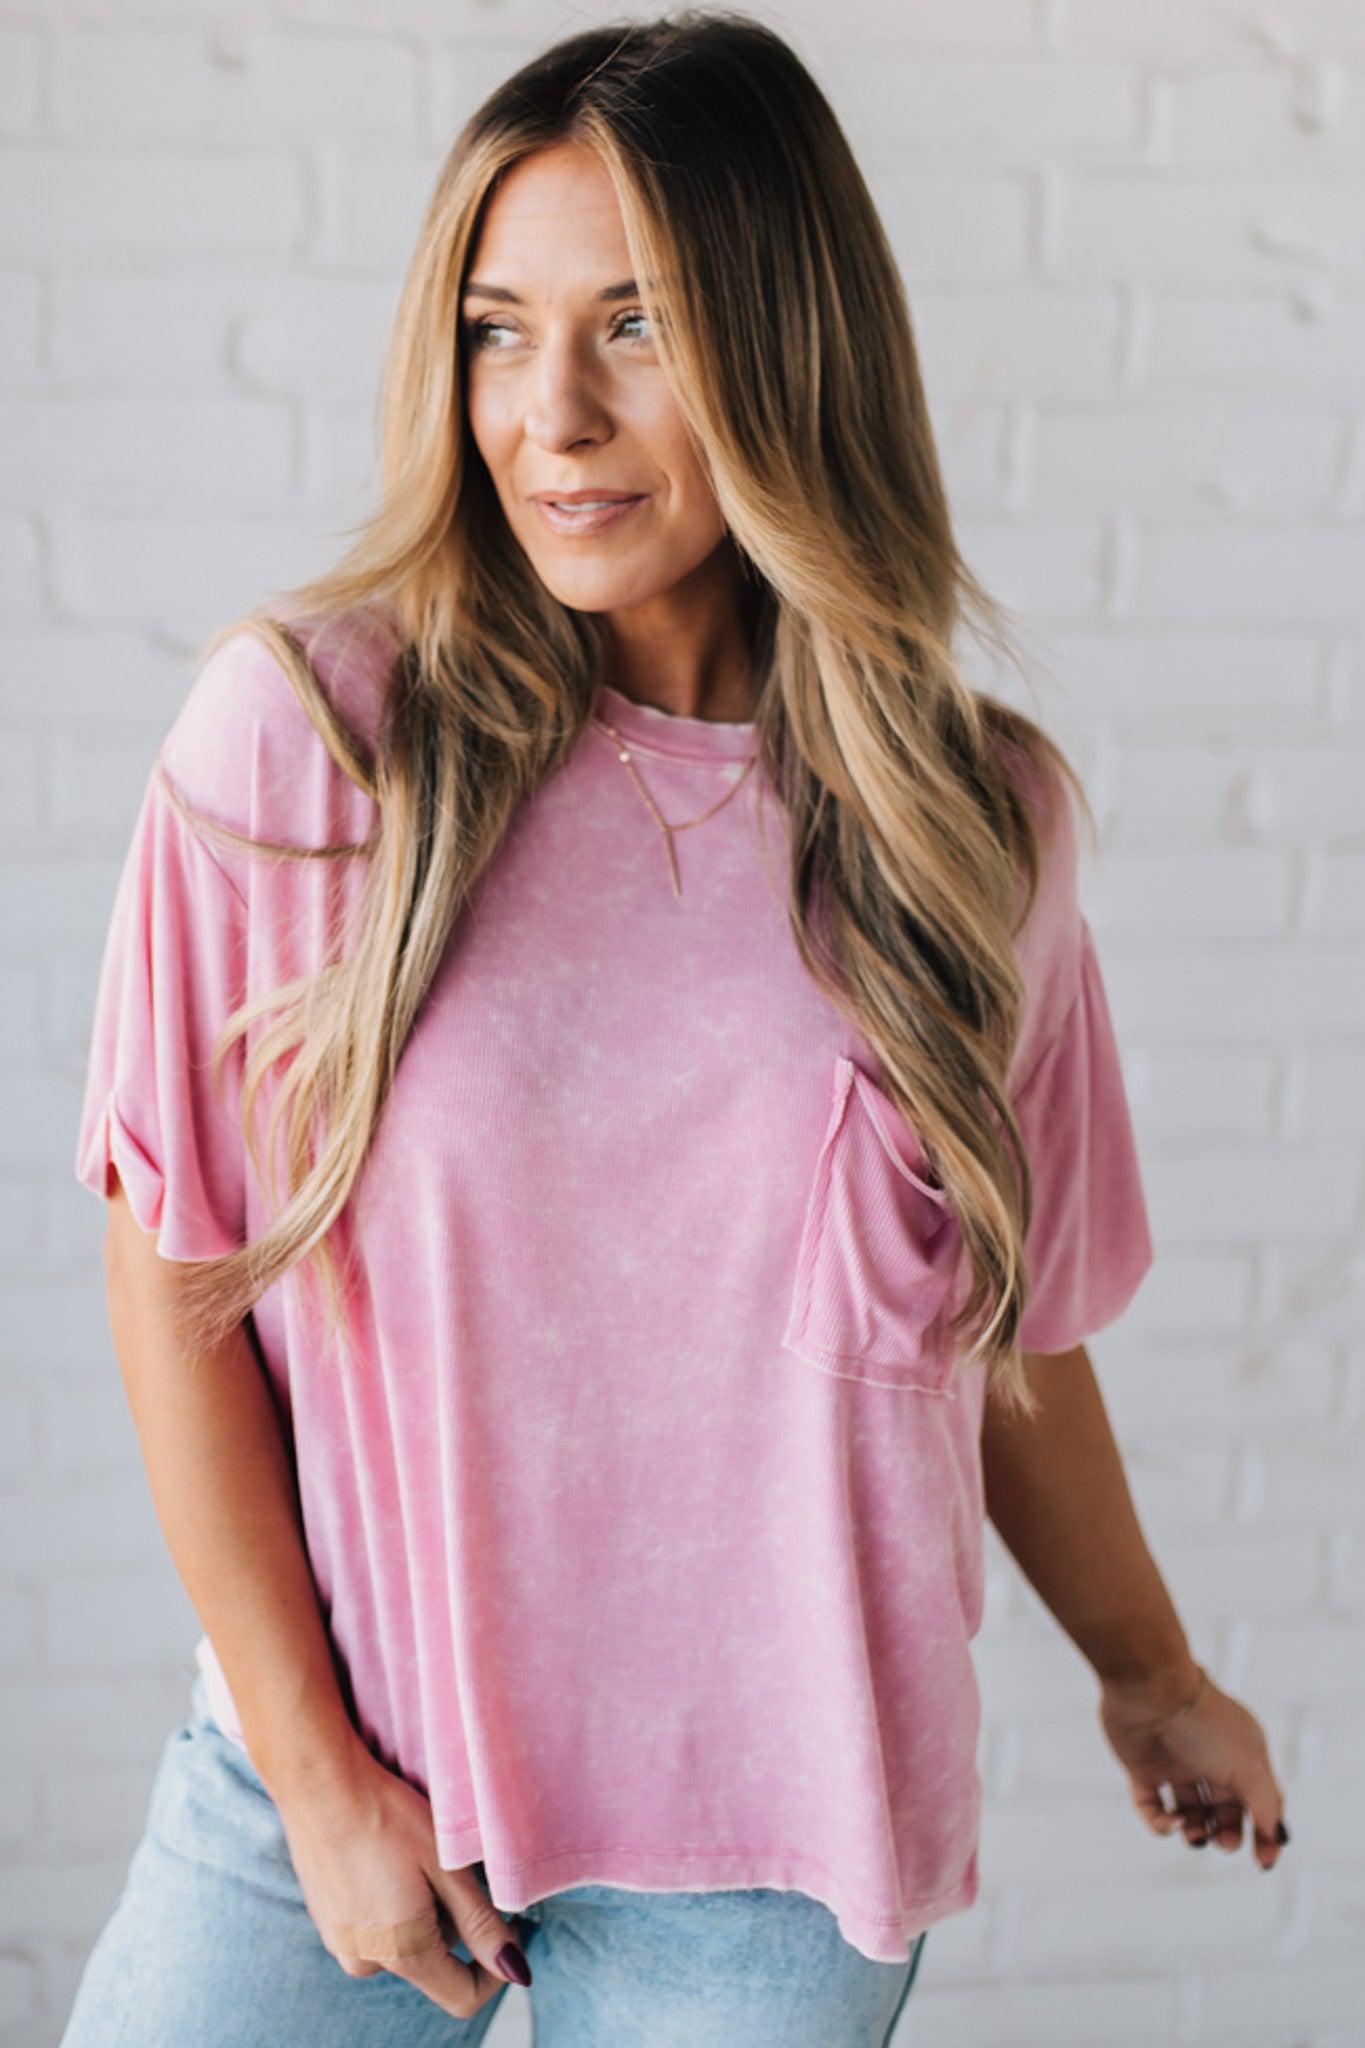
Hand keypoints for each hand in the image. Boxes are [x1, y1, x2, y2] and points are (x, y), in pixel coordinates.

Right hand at [269, 1745, 531, 2018]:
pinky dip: (393, 1904)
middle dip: (455, 1924)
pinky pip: (376, 1929)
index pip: (461, 1997)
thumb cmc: (387, 1816)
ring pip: (406, 1943)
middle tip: (451, 1865)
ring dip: (423, 1911)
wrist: (318, 1784)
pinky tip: (386, 1859)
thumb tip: (516, 1971)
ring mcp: (340, 1945)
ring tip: (414, 1856)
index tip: (509, 1923)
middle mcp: (366, 1962)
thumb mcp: (447, 1866)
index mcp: (402, 1953)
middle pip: (435, 1964)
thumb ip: (482, 1925)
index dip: (494, 1969)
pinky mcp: (328, 1924)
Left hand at [1097, 1661, 1289, 1870]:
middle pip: (1224, 1811)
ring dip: (1196, 1832)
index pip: (1260, 1802)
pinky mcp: (1142, 1769)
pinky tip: (1172, 1821)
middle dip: (1227, 1835)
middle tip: (1224, 1842)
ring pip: (1190, 1813)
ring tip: (1195, 1832)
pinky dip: (1162, 1824)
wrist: (1150, 1690)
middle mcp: (1210, 1760)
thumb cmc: (1204, 1722)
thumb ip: (1266, 1805)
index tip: (1264, 1862)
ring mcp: (1175, 1765)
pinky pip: (1152, 1808)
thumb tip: (1277, 1837)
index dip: (1265, 1834)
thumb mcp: (1248, 1766)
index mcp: (1242, 1756)